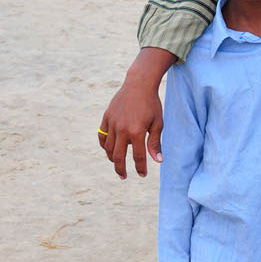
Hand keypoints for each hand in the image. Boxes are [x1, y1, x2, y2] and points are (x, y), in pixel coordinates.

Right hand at [98, 48, 175, 178]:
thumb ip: (155, 143)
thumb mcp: (158, 123)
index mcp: (136, 132)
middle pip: (118, 156)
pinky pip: (102, 136)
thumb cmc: (151, 104)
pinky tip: (109, 150)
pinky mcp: (106, 117)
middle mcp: (122, 129)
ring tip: (117, 163)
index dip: (140, 168)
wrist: (139, 84)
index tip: (142, 175)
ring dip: (112, 158)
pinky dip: (104, 145)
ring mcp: (112, 123)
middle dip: (121, 169)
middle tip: (123, 176)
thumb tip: (158, 161)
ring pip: (108, 147)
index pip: (138, 157)